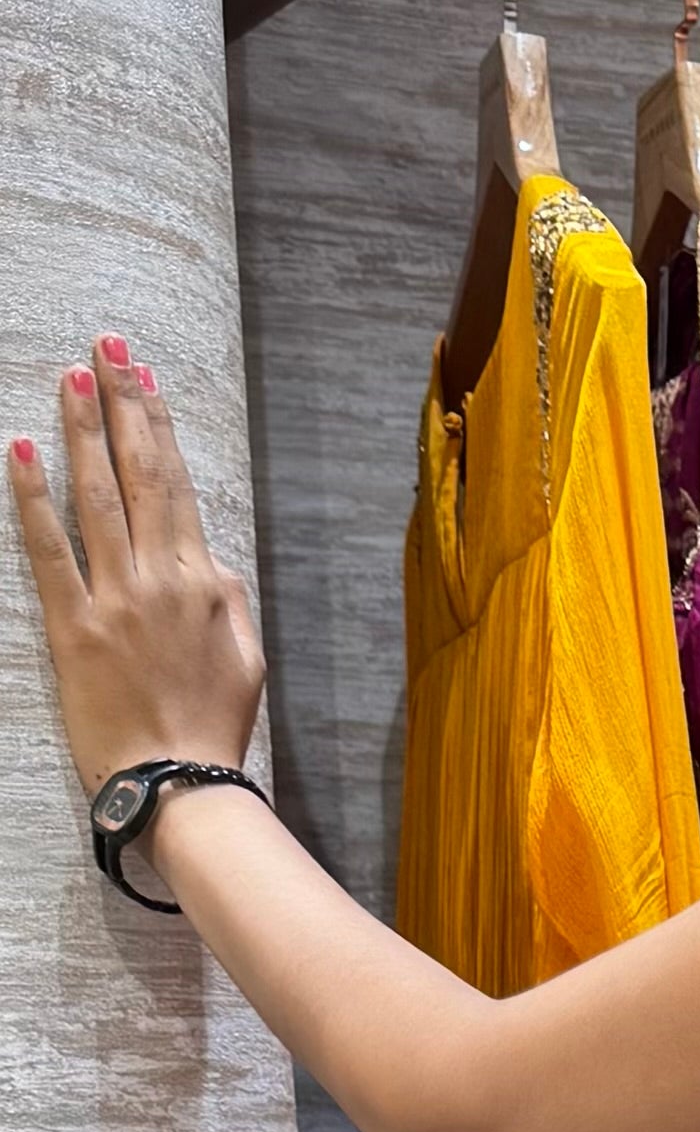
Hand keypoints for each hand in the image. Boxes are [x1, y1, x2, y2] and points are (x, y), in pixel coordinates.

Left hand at [8, 344, 263, 800]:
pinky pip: (51, 550)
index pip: (177, 485)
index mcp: (204, 581)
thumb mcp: (245, 658)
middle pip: (138, 473)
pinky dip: (34, 497)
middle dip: (122, 404)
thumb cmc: (213, 727)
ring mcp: (115, 599)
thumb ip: (228, 597)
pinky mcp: (75, 627)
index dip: (159, 425)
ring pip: (96, 496)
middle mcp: (160, 578)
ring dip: (81, 431)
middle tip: (106, 347)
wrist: (180, 784)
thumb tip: (207, 555)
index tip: (145, 377)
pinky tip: (21, 450)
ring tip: (70, 377)